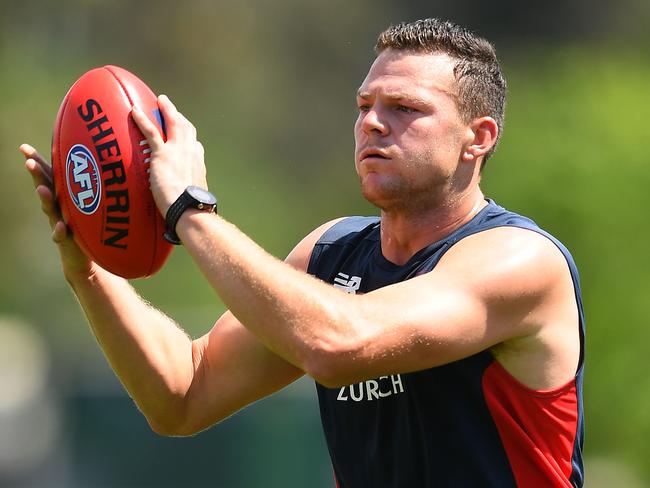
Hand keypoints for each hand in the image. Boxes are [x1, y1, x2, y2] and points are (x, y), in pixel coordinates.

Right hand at [20, 143, 98, 281]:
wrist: (84, 257)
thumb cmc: (88, 224)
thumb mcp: (89, 203)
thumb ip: (90, 186)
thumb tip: (107, 159)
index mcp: (63, 195)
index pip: (48, 175)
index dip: (36, 161)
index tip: (23, 147)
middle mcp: (57, 207)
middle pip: (45, 188)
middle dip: (37, 175)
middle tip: (29, 163)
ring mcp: (59, 222)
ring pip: (50, 210)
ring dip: (46, 199)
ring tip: (42, 190)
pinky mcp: (66, 240)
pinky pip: (61, 235)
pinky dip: (60, 231)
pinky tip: (61, 227)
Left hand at [131, 95, 207, 216]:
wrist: (188, 208)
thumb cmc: (191, 211)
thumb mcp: (193, 201)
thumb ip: (186, 197)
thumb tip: (182, 209)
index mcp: (198, 165)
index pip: (195, 147)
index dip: (190, 140)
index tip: (187, 138)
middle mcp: (191, 153)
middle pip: (186, 129)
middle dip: (179, 117)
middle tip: (170, 109)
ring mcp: (177, 151)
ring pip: (173, 124)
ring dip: (167, 110)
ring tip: (160, 101)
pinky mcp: (163, 154)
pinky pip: (151, 132)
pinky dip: (143, 120)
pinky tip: (134, 110)